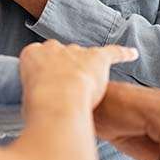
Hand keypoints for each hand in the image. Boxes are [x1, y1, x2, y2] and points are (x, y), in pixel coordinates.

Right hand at [20, 40, 137, 111]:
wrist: (58, 99)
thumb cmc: (39, 104)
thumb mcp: (26, 98)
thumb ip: (35, 95)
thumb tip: (39, 110)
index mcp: (32, 55)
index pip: (38, 58)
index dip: (44, 73)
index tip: (47, 83)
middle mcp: (54, 48)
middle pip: (61, 54)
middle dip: (64, 68)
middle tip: (65, 88)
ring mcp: (77, 52)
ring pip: (83, 55)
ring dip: (85, 66)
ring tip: (88, 79)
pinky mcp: (97, 58)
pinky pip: (113, 53)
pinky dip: (123, 54)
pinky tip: (132, 54)